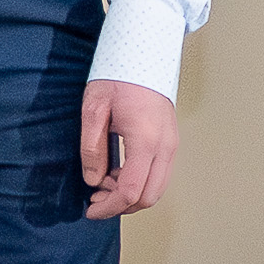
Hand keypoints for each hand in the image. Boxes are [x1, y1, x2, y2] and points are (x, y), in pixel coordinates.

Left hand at [81, 79, 176, 218]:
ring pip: (157, 189)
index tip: (90, 210)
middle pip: (149, 197)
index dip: (110, 207)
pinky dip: (140, 183)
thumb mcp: (94, 109)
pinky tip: (117, 172)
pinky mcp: (171, 142)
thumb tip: (92, 180)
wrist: (144, 53)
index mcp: (146, 141)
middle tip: (95, 198)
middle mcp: (165, 147)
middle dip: (121, 205)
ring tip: (104, 182)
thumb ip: (92, 147)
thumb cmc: (118, 77)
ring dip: (131, 195)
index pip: (131, 191)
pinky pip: (159, 175)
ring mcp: (172, 145)